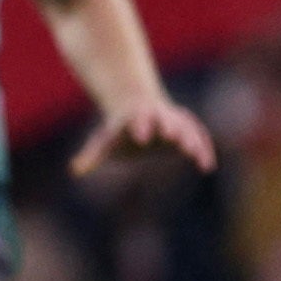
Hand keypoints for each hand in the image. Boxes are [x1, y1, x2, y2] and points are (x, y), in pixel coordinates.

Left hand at [72, 93, 216, 175]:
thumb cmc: (119, 132)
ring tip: (198, 159)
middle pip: (165, 120)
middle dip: (171, 128)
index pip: (138, 120)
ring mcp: (174, 121)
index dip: (140, 127)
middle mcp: (158, 116)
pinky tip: (206, 166)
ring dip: (192, 140)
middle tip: (175, 139)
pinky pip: (198, 136)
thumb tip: (74, 171)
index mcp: (135, 118)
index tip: (141, 138)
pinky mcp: (187, 129)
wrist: (138, 110)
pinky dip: (203, 148)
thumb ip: (91, 156)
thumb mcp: (104, 142)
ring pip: (186, 127)